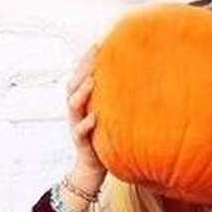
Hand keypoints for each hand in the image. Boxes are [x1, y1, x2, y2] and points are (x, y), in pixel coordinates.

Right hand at [66, 43, 106, 187]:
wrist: (93, 168)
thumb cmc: (105, 139)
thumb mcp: (110, 116)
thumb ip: (115, 100)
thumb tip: (138, 82)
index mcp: (82, 101)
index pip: (81, 75)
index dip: (88, 59)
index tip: (100, 43)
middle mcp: (76, 110)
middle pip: (74, 83)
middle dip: (83, 67)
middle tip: (95, 53)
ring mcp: (75, 124)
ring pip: (73, 104)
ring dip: (82, 92)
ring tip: (93, 81)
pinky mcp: (80, 141)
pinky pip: (80, 131)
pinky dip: (86, 124)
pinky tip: (95, 118)